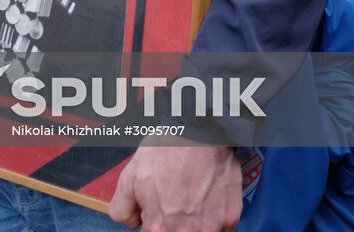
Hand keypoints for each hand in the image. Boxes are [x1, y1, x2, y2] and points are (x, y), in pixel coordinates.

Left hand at [109, 142, 241, 231]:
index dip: (153, 221)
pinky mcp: (231, 218)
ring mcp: (211, 228)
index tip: (156, 208)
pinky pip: (220, 227)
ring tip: (193, 196)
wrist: (201, 132)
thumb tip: (132, 223)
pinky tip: (209, 195)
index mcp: (159, 228)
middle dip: (173, 222)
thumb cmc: (166, 150)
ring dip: (195, 221)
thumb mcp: (130, 175)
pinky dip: (213, 216)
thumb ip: (122, 208)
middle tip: (175, 200)